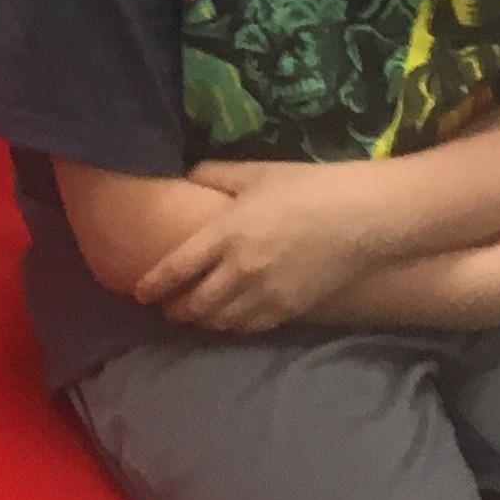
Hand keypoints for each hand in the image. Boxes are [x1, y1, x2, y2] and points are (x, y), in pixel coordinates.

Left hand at [136, 162, 387, 333]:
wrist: (360, 218)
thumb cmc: (306, 187)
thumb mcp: (254, 171)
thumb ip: (214, 175)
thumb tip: (187, 177)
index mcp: (226, 234)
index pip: (177, 267)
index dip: (154, 283)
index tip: (139, 292)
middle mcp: (240, 271)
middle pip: (196, 303)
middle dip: (175, 308)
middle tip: (165, 307)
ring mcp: (265, 296)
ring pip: (221, 320)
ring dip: (201, 320)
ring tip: (192, 316)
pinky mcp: (289, 310)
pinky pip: (250, 327)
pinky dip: (231, 327)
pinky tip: (227, 321)